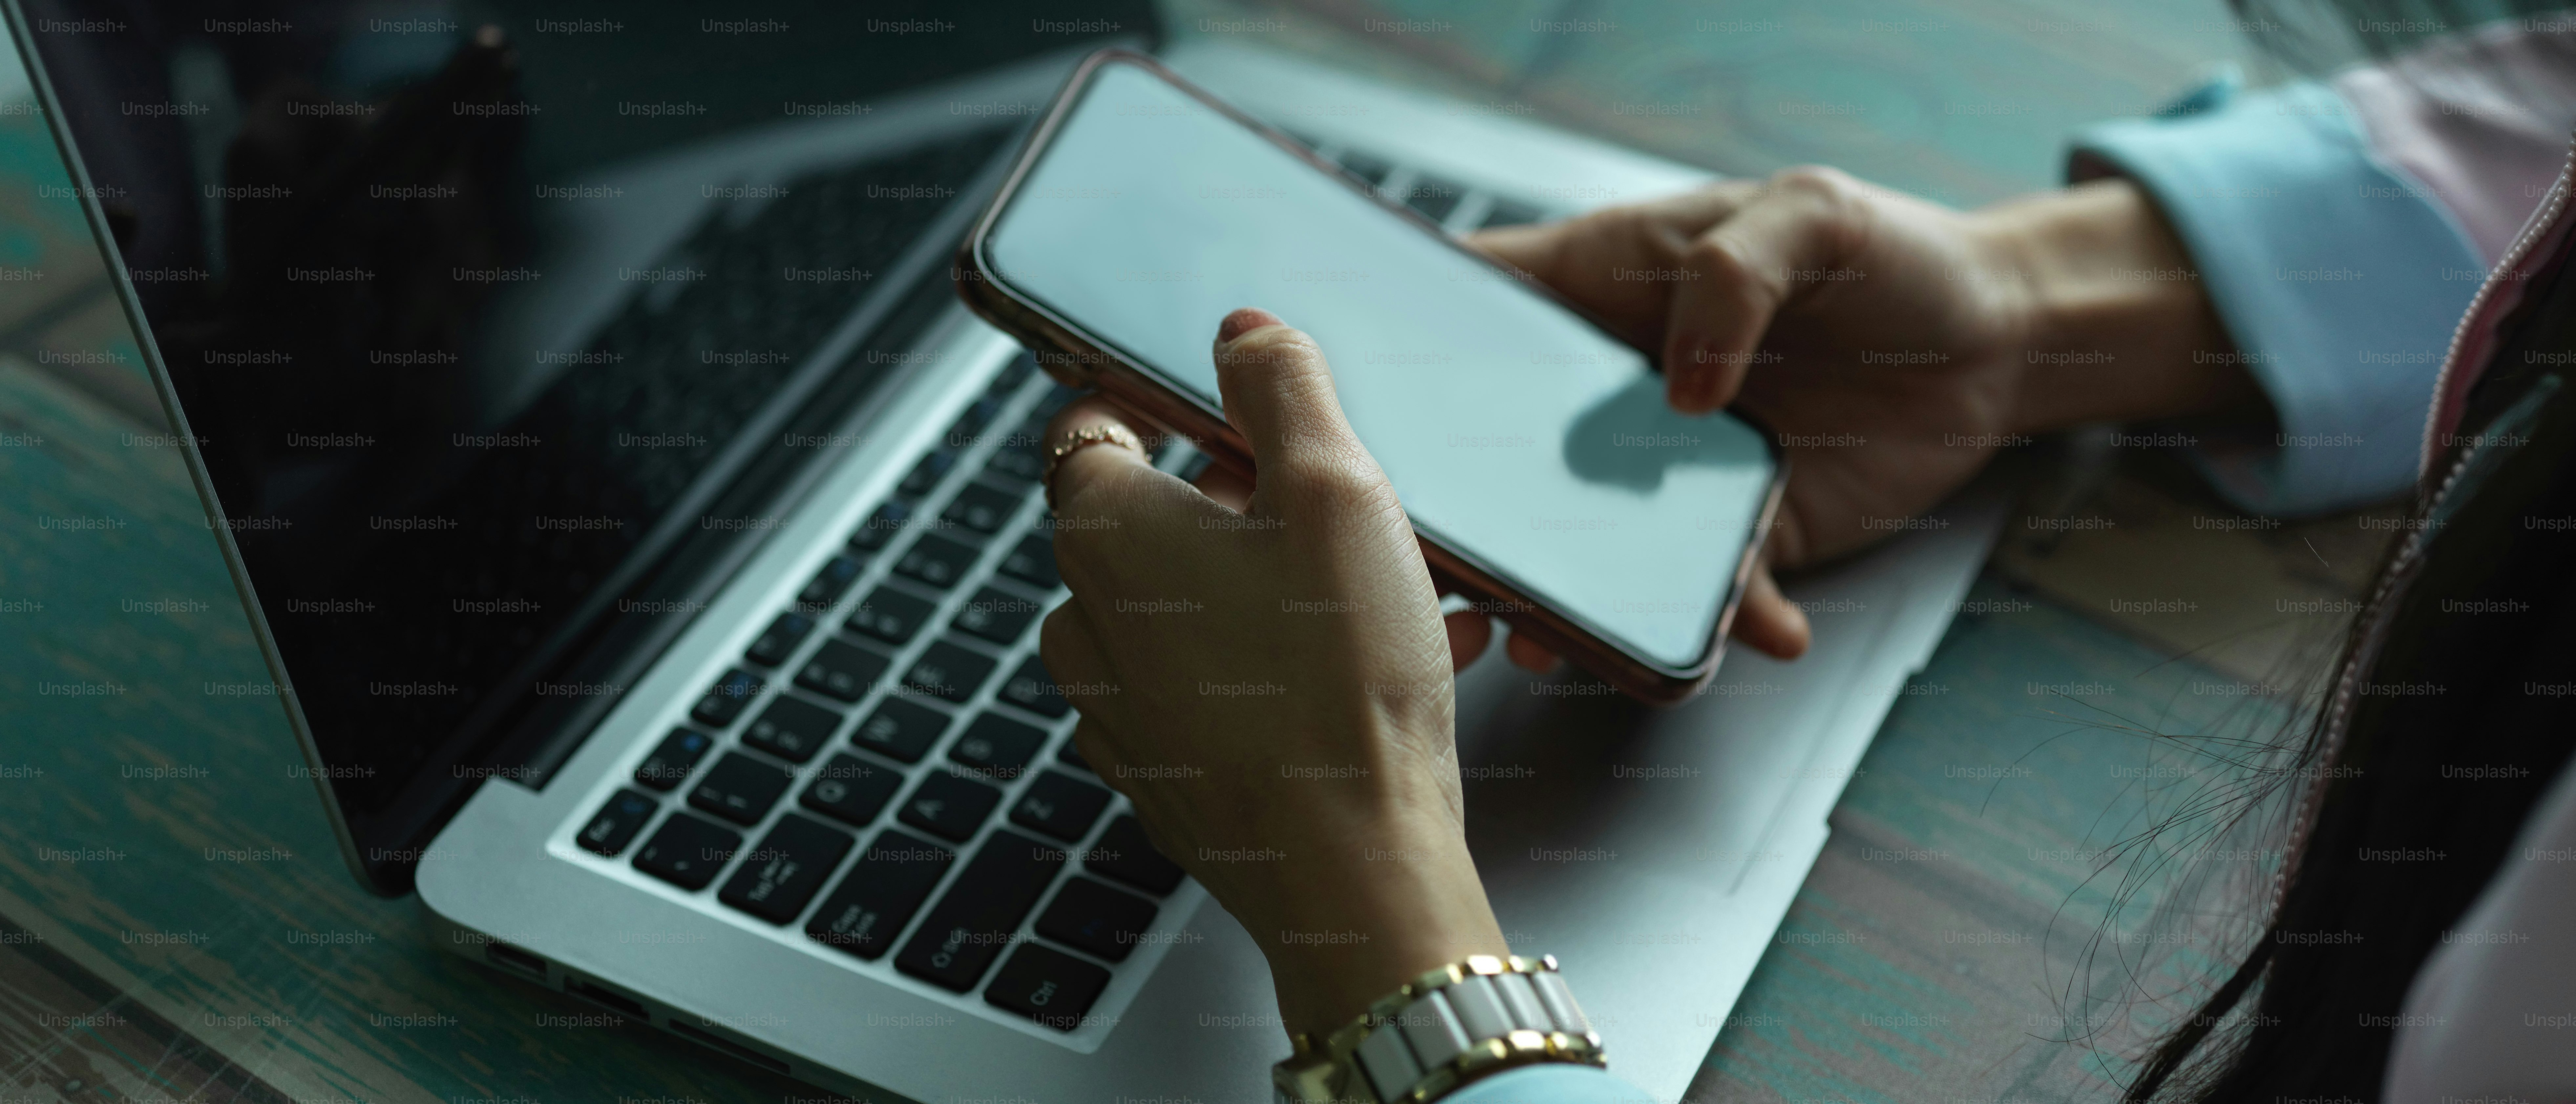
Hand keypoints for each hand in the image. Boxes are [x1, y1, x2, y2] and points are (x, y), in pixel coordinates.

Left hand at [1041, 308, 1505, 1037]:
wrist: (1353, 868)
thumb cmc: (1337, 682)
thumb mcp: (1333, 487)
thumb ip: (1283, 387)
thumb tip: (1242, 332)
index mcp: (1101, 531)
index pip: (1093, 426)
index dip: (1160, 402)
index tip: (1224, 403)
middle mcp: (1086, 621)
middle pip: (1158, 520)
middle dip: (1252, 502)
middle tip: (1345, 508)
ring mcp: (1121, 708)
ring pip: (1201, 608)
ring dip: (1286, 588)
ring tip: (1390, 596)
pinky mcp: (1169, 774)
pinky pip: (1223, 689)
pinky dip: (1289, 666)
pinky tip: (1380, 669)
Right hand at [1467, 169, 2255, 669]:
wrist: (2000, 341)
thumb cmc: (1896, 253)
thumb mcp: (1813, 212)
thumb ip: (1737, 272)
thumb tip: (1685, 382)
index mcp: (1603, 292)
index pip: (1477, 312)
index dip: (1413, 349)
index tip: (1381, 406)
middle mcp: (1617, 395)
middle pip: (1510, 458)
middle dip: (1479, 520)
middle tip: (1463, 563)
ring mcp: (1673, 477)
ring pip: (1597, 550)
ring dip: (1581, 600)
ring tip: (1573, 636)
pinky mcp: (1745, 538)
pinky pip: (1718, 596)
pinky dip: (1735, 623)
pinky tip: (1767, 627)